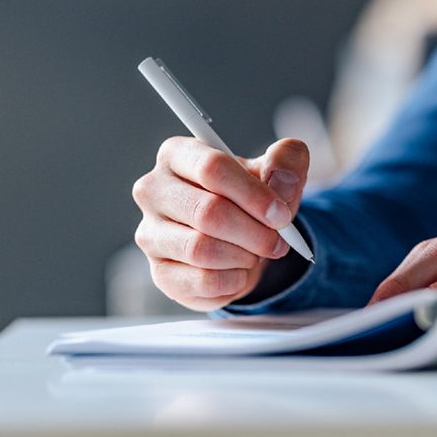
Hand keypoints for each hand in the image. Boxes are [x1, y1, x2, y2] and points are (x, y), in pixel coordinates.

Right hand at [132, 137, 308, 310]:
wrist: (241, 239)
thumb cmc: (252, 198)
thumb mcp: (277, 171)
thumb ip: (286, 160)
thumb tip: (282, 179)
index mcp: (178, 154)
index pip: (212, 168)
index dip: (254, 194)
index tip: (281, 214)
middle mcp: (153, 191)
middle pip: (207, 212)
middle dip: (254, 232)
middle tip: (278, 242)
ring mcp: (150, 234)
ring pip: (202, 250)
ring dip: (244, 256)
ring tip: (255, 252)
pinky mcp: (159, 273)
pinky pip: (202, 281)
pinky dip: (233, 280)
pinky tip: (239, 271)